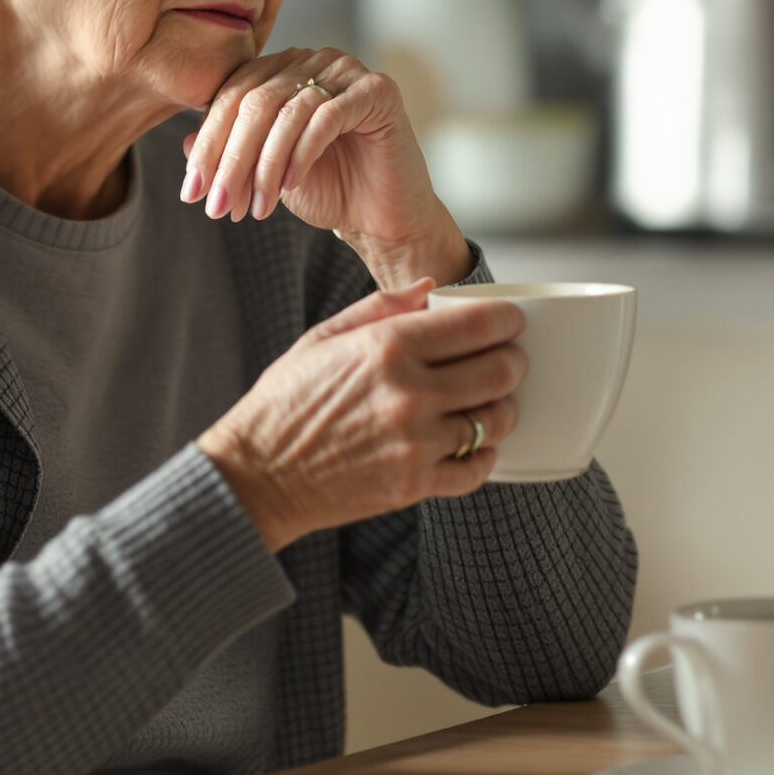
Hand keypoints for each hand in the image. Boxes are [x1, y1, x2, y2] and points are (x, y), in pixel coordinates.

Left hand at [180, 48, 469, 288]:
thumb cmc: (328, 190)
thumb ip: (232, 151)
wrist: (383, 218)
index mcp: (283, 70)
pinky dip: (300, 154)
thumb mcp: (266, 172)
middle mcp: (313, 60)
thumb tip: (182, 143)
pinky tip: (288, 187)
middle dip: (230, 159)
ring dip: (263, 166)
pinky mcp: (378, 90)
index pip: (232, 95)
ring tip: (255, 208)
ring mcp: (347, 70)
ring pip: (285, 110)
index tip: (191, 192)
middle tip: (216, 205)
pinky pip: (325, 117)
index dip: (208, 144)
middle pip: (254, 101)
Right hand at [197, 280, 524, 551]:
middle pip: (500, 370)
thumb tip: (431, 289)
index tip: (511, 322)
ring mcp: (416, 443)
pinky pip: (477, 469)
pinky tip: (474, 443)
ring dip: (504, 407)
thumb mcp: (324, 337)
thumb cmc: (287, 403)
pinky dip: (485, 454)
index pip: (480, 324)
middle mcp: (409, 393)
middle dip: (514, 360)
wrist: (258, 475)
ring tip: (493, 402)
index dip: (508, 319)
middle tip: (510, 359)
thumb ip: (381, 307)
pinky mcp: (416, 484)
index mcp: (388, 347)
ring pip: (496, 420)